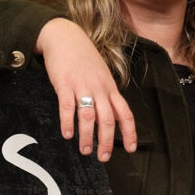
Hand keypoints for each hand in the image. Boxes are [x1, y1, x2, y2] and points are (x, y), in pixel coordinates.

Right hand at [35, 18, 136, 160]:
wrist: (64, 36)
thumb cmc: (82, 58)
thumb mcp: (100, 74)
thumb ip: (104, 93)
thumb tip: (108, 115)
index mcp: (109, 88)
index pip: (125, 113)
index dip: (129, 132)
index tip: (130, 149)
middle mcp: (99, 88)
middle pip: (107, 119)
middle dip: (107, 141)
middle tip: (103, 157)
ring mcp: (82, 86)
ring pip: (89, 116)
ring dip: (87, 136)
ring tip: (85, 150)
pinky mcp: (64, 84)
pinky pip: (68, 106)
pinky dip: (68, 122)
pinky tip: (67, 134)